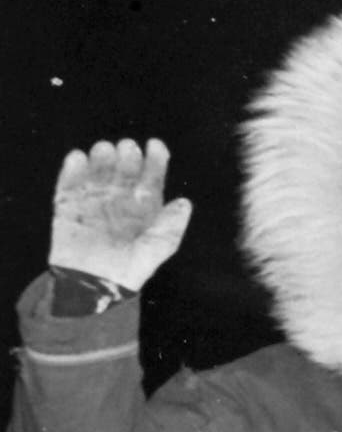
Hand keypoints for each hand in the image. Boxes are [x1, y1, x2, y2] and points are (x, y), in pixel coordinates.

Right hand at [51, 139, 191, 290]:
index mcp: (143, 207)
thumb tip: (185, 202)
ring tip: (104, 150)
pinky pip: (68, 185)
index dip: (155, 160)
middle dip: (126, 157)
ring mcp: (92, 201)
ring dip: (100, 160)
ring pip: (97, 173)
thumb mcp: (158, 249)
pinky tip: (77, 158)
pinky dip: (71, 171)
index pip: (151, 178)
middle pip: (123, 171)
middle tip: (126, 148)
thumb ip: (171, 225)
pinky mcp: (67, 207)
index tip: (155, 145)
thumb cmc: (130, 270)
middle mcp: (119, 200)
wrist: (94, 286)